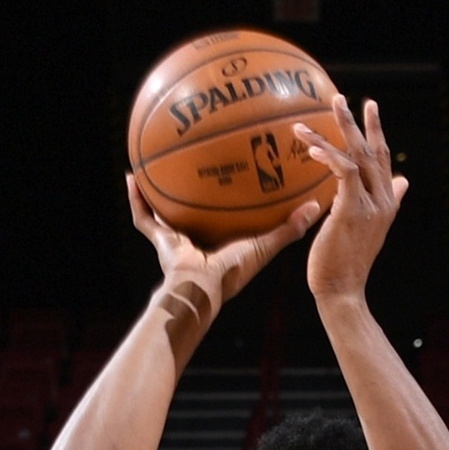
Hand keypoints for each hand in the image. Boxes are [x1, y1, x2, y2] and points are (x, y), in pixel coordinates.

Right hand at [125, 176, 318, 332]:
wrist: (201, 288)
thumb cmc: (233, 273)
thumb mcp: (265, 245)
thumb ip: (290, 227)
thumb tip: (317, 206)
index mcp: (220, 239)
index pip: (223, 215)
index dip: (228, 199)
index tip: (233, 176)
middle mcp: (195, 237)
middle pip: (191, 208)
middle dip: (189, 189)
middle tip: (191, 161)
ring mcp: (174, 239)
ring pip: (162, 210)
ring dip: (156, 190)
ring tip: (152, 163)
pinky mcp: (159, 239)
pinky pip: (143, 217)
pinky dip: (135, 199)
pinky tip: (131, 176)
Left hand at [297, 98, 406, 308]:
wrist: (342, 291)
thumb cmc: (346, 264)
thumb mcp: (369, 229)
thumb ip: (385, 202)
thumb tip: (402, 180)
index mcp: (386, 203)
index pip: (383, 159)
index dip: (376, 133)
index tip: (369, 109)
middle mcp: (382, 200)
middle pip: (373, 151)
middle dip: (359, 122)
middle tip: (343, 98)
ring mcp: (370, 204)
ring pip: (357, 156)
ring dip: (338, 132)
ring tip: (316, 116)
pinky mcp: (352, 209)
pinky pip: (344, 172)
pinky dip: (330, 156)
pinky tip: (313, 147)